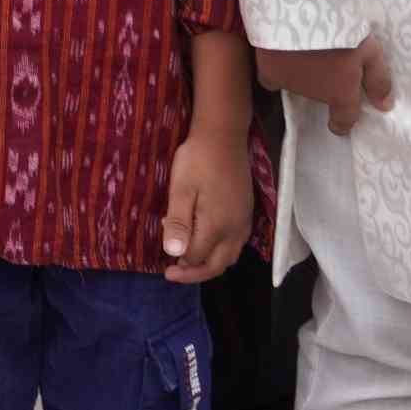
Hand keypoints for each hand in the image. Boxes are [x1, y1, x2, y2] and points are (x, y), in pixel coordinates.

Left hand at [159, 127, 250, 283]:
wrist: (223, 136)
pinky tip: (206, 242)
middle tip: (173, 272)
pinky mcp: (247, 213)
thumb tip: (174, 255)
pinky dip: (220, 252)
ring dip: (209, 263)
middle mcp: (236, 230)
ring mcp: (244, 222)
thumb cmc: (197, 160)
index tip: (163, 266)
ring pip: (229, 256)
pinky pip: (236, 244)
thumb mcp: (181, 189)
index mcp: (217, 227)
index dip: (181, 266)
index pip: (198, 259)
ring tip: (187, 260)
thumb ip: (179, 223)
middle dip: (195, 273)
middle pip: (218, 264)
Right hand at [256, 37, 393, 135]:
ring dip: (304, 75)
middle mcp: (314, 95)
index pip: (343, 120)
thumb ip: (377, 80)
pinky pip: (272, 78)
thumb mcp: (369, 50)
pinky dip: (278, 71)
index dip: (343, 123)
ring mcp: (289, 84)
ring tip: (306, 50)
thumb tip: (384, 106)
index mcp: (340, 94)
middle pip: (321, 97)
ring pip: (299, 86)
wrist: (299, 11)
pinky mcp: (267, 70)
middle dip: (325, 85)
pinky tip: (281, 55)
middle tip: (327, 61)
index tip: (340, 122)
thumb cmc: (340, 30)